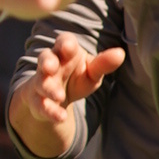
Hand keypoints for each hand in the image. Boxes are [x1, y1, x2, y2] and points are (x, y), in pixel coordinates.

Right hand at [8, 39, 124, 158]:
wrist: (56, 99)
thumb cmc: (76, 78)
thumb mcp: (92, 72)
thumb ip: (104, 64)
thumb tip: (120, 53)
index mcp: (65, 52)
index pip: (63, 42)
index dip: (65, 43)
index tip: (69, 48)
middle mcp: (50, 64)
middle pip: (45, 58)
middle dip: (47, 62)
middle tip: (50, 67)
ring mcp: (41, 82)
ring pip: (40, 82)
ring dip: (48, 88)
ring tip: (60, 96)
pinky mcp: (37, 101)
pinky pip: (41, 105)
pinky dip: (50, 111)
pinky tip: (61, 117)